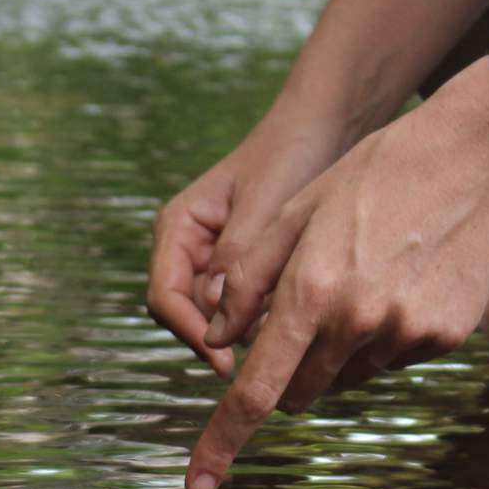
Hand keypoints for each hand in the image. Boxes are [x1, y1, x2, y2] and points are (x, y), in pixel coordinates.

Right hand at [147, 123, 338, 378]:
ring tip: (281, 336)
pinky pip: (242, 306)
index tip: (224, 362)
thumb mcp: (264, 203)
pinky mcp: (243, 268)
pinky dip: (261, 318)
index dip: (189, 333)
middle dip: (215, 337)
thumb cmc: (290, 153)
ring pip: (213, 316)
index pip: (164, 296)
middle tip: (258, 360)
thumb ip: (237, 256)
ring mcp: (214, 260)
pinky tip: (291, 320)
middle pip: (183, 314)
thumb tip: (216, 313)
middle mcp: (188, 248)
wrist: (323, 127)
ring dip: (241, 330)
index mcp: (178, 228)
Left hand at [186, 77, 488, 488]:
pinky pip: (392, 359)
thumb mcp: (295, 211)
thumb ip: (249, 280)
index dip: (221, 442)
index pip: (253, 391)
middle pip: (299, 391)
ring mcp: (406, 334)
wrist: (476, 154)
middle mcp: (357, 322)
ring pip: (346, 376)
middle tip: (302, 315)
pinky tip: (403, 280)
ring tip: (365, 276)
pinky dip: (384, 335)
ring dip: (339, 348)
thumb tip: (219, 339)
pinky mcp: (444, 337)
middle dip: (285, 373)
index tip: (198, 486)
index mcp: (310, 292)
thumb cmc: (374, 173)